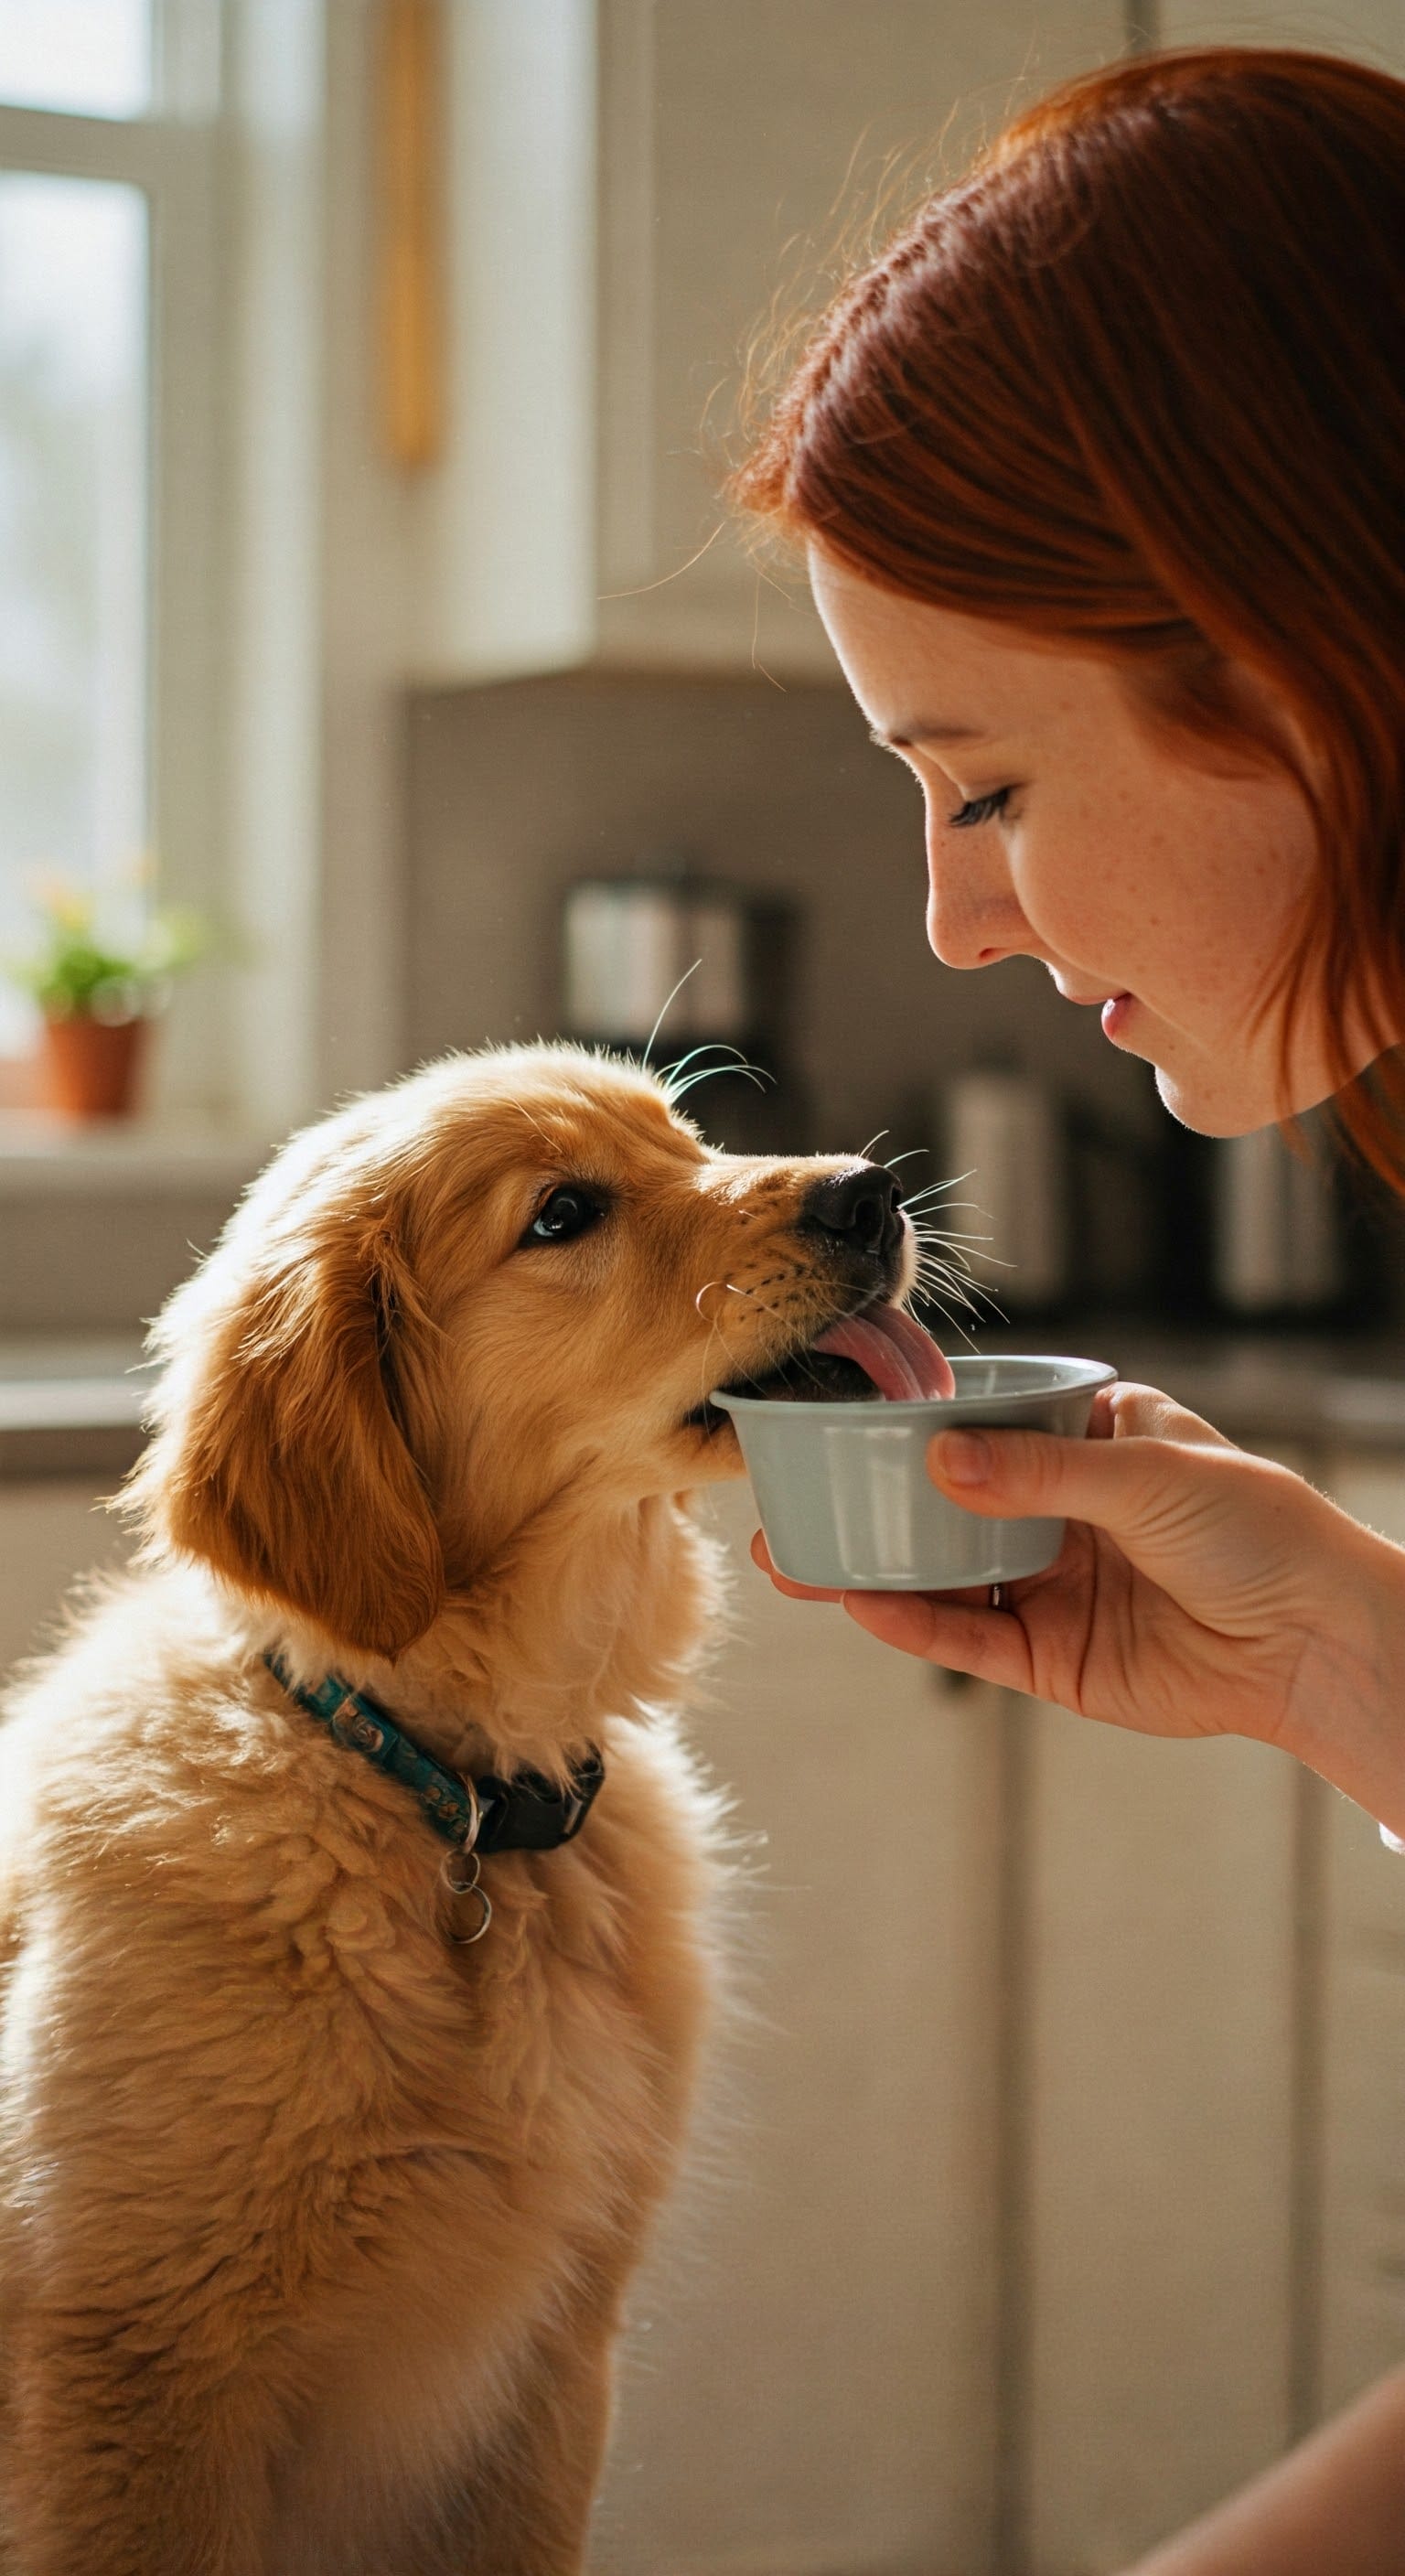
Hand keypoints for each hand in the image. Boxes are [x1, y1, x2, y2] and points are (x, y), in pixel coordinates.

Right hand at [753, 1383, 1404, 1800]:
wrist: (1315, 1640)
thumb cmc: (1259, 1529)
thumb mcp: (1145, 1473)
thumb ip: (1036, 1472)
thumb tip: (938, 1460)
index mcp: (1088, 1442)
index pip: (984, 1423)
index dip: (913, 1424)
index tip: (839, 1419)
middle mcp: (1060, 1512)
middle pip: (943, 1504)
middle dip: (866, 1504)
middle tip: (786, 1499)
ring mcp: (1051, 1586)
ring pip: (941, 1575)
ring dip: (869, 1570)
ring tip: (794, 1562)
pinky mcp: (1053, 1658)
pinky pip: (970, 1637)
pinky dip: (916, 1623)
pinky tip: (864, 1603)